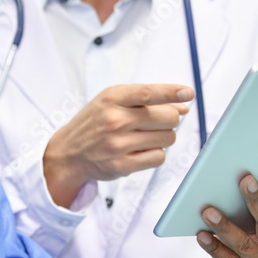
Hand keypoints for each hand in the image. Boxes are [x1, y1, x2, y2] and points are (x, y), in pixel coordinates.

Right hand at [43, 84, 192, 206]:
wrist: (69, 153)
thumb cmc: (94, 123)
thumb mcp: (112, 101)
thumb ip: (145, 100)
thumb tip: (182, 106)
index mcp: (112, 98)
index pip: (148, 93)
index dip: (172, 92)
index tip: (188, 92)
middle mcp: (115, 120)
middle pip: (167, 117)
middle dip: (170, 118)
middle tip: (158, 121)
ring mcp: (119, 144)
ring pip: (167, 138)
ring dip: (164, 136)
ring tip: (146, 136)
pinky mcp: (123, 165)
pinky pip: (159, 157)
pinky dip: (156, 153)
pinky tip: (142, 149)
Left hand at [198, 166, 257, 257]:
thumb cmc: (240, 250)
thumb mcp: (249, 230)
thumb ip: (249, 211)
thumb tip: (232, 177)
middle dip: (257, 200)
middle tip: (245, 179)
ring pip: (245, 244)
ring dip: (225, 226)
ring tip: (208, 211)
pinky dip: (214, 247)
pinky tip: (201, 235)